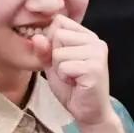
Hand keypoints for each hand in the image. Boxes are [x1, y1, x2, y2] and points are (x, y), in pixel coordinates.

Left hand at [31, 15, 112, 129]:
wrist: (86, 110)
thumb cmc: (70, 85)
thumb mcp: (51, 64)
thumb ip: (43, 49)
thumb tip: (36, 36)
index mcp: (86, 35)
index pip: (59, 22)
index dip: (50, 41)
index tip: (60, 57)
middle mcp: (95, 41)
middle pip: (57, 35)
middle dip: (54, 56)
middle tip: (67, 70)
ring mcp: (97, 53)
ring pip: (59, 52)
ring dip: (59, 68)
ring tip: (71, 76)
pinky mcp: (95, 68)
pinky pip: (64, 66)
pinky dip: (64, 77)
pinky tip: (75, 82)